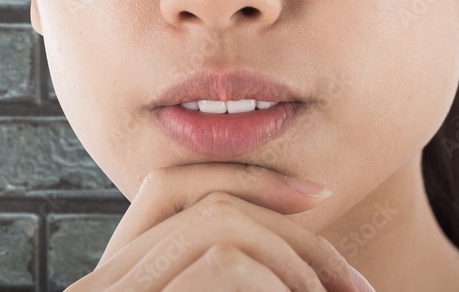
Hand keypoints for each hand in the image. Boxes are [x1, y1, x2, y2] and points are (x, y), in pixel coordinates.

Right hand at [66, 163, 373, 290]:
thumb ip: (232, 266)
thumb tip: (305, 224)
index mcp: (120, 275)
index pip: (172, 186)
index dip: (247, 177)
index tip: (316, 194)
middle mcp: (101, 278)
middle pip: (207, 204)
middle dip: (293, 234)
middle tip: (356, 285)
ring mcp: (109, 291)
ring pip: (219, 227)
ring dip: (292, 264)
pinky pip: (221, 265)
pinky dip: (276, 282)